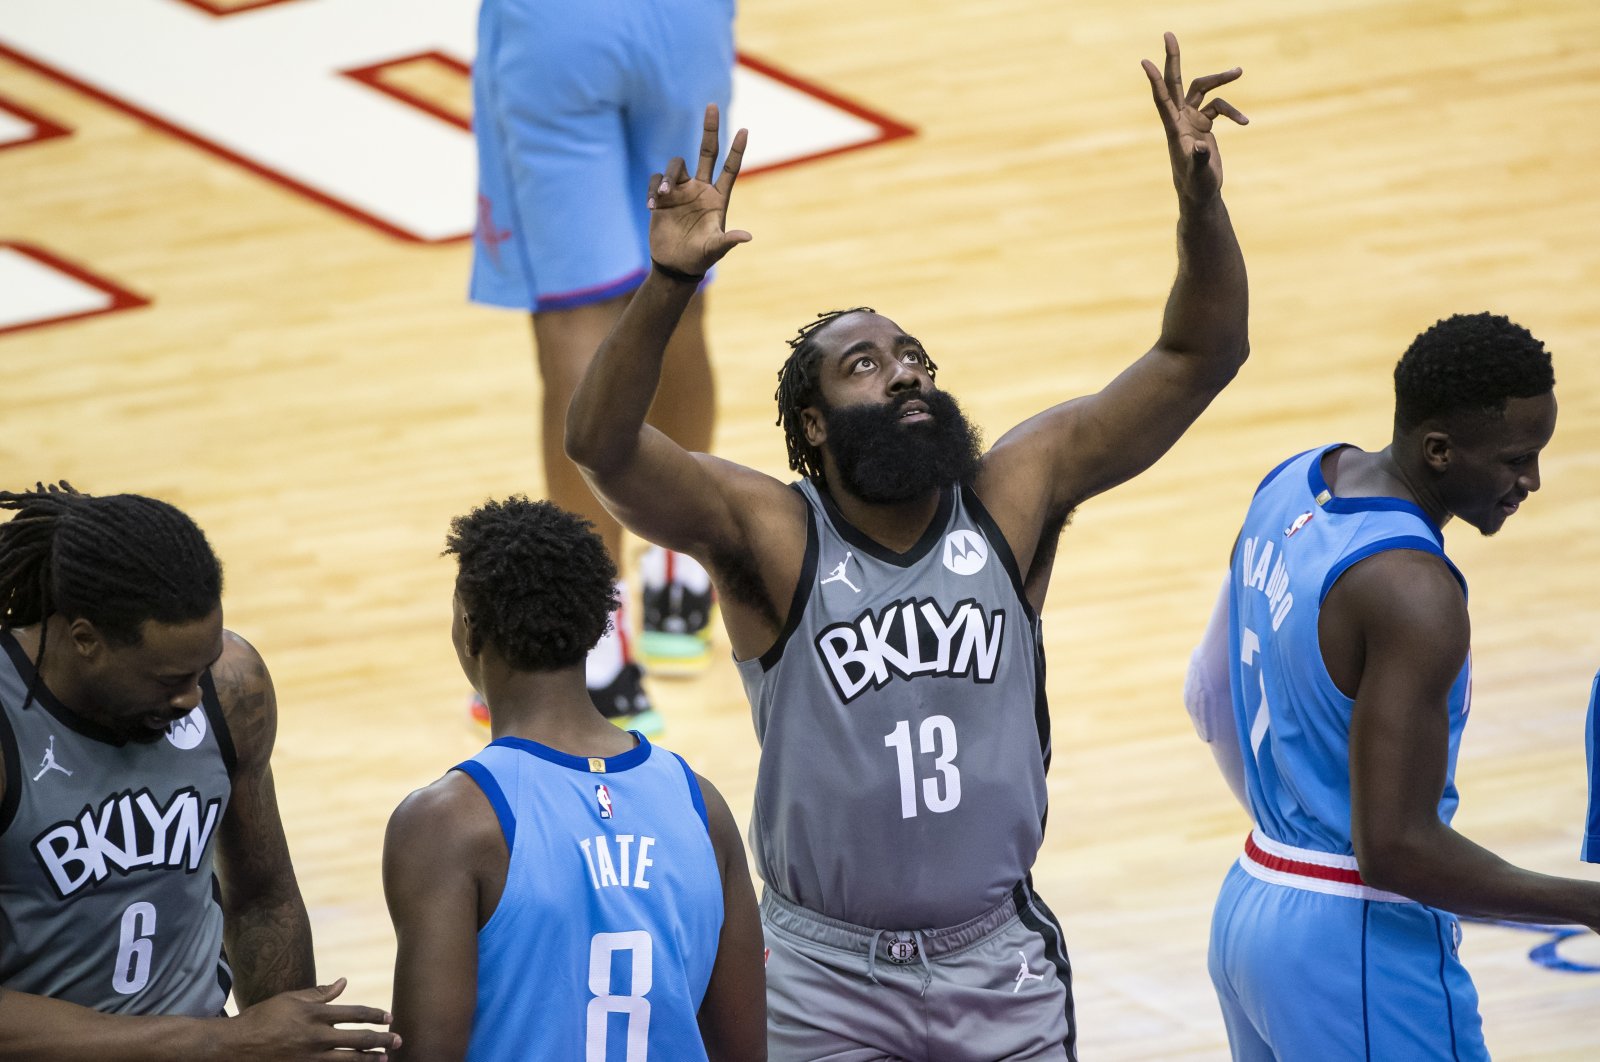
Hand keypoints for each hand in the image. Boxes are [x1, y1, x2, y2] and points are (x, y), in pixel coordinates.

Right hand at [225, 978, 399, 1058]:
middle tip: (399, 1040)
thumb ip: (320, 993)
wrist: (234, 1046)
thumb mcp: (290, 999)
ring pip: (349, 1060)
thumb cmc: (262, 1018)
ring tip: (385, 1059)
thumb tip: (344, 982)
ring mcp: (310, 1058)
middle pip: (358, 1039)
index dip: (375, 1015)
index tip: (389, 1018)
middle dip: (382, 1040)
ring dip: (370, 1060)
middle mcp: (316, 1037)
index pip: (355, 1013)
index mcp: (314, 1014)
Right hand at [647, 103, 751, 277]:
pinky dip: (653, 189)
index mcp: (717, 197)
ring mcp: (680, 190)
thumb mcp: (715, 249)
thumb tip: (747, 236)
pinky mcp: (661, 196)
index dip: (737, 150)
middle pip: (707, 151)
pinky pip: (656, 181)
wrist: (675, 265)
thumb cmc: (699, 258)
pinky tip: (653, 206)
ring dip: (668, 177)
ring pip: (675, 165)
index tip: (746, 130)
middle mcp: (700, 188)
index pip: (730, 168)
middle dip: (710, 129)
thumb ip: (728, 241)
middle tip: (712, 106)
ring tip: (663, 196)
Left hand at [1142, 32, 1247, 202]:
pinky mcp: (1204, 124)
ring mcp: (1191, 119)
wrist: (1200, 193)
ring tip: (1240, 71)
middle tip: (1168, 34)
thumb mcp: (1198, 173)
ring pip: (1204, 90)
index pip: (1162, 99)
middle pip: (1176, 82)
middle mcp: (1180, 119)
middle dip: (1172, 59)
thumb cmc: (1196, 185)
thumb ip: (1201, 159)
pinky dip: (1233, 112)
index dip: (1155, 81)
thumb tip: (1204, 146)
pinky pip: (1220, 108)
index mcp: (1174, 128)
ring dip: (1221, 79)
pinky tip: (1245, 123)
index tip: (1145, 62)